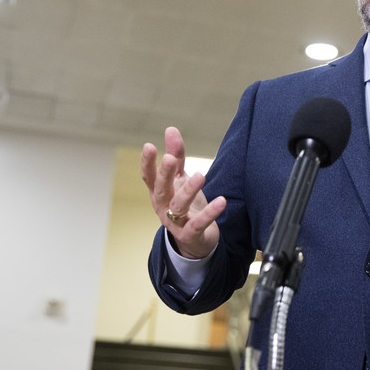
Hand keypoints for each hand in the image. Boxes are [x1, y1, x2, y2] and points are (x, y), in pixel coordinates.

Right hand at [141, 127, 225, 258]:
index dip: (147, 163)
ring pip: (179, 205)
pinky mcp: (191, 234)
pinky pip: (199, 223)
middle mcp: (163, 207)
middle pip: (161, 190)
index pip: (149, 177)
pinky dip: (210, 213)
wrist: (195, 240)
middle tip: (170, 159)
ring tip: (200, 175)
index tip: (149, 146)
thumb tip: (170, 129)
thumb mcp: (180, 180)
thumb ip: (176, 156)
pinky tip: (222, 201)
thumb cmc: (186, 205)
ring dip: (188, 190)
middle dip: (164, 174)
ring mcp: (175, 222)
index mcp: (159, 193)